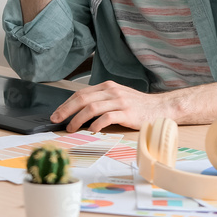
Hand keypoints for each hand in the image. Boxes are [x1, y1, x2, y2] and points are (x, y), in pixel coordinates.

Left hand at [50, 81, 174, 132]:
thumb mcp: (117, 97)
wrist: (160, 108)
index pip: (81, 93)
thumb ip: (101, 100)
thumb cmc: (137, 105)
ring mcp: (119, 101)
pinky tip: (91, 130)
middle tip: (56, 120)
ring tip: (71, 128)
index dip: (66, 104)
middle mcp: (111, 91)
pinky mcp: (127, 113)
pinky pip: (107, 117)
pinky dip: (96, 123)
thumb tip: (79, 111)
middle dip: (66, 110)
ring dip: (78, 119)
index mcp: (107, 86)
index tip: (57, 113)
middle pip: (82, 98)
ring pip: (92, 107)